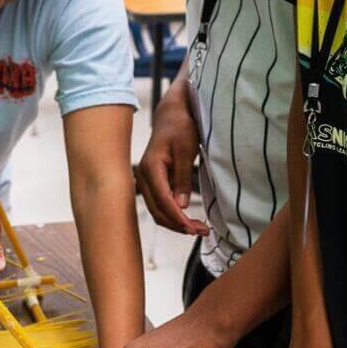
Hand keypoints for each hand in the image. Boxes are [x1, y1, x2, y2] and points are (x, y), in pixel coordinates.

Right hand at [136, 91, 206, 235]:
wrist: (171, 115)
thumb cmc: (180, 127)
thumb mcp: (185, 149)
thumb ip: (182, 177)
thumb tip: (181, 205)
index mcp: (151, 167)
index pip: (163, 200)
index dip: (178, 218)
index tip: (194, 228)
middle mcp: (144, 176)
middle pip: (158, 210)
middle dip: (179, 225)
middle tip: (202, 231)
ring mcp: (146, 180)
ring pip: (157, 211)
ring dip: (176, 223)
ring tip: (198, 228)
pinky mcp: (153, 182)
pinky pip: (159, 204)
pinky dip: (172, 214)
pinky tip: (187, 219)